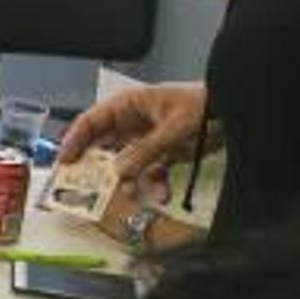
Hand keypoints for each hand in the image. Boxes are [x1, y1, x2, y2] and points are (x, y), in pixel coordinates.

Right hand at [58, 83, 205, 182]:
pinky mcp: (161, 152)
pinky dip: (154, 184)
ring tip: (130, 194)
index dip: (73, 141)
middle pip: (104, 146)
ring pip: (126, 163)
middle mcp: (132, 121)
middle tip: (88, 187)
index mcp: (127, 105)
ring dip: (129, 181)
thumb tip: (118, 172)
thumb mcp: (172, 128)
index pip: (90, 122)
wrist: (235, 108)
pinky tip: (161, 194)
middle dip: (99, 168)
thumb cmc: (204, 104)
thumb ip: (144, 151)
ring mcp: (146, 137)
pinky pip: (149, 171)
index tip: (64, 162)